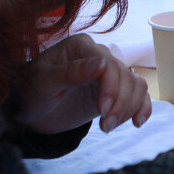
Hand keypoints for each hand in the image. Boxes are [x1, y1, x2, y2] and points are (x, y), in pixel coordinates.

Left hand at [12, 34, 151, 134]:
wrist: (30, 110)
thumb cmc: (31, 91)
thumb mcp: (44, 82)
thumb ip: (71, 72)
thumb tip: (101, 63)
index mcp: (81, 47)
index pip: (108, 64)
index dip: (111, 88)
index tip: (101, 111)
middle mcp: (99, 56)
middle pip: (126, 76)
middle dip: (120, 103)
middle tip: (106, 126)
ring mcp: (109, 74)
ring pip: (136, 85)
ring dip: (129, 108)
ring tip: (109, 127)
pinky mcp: (114, 91)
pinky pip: (138, 94)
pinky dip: (142, 107)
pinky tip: (137, 122)